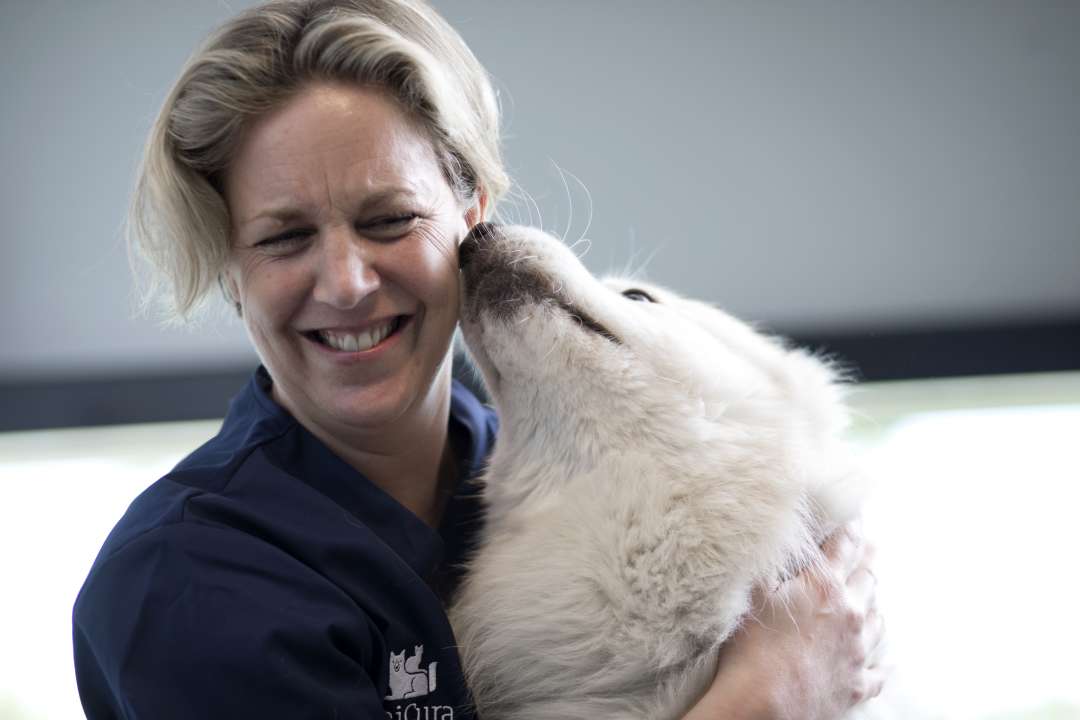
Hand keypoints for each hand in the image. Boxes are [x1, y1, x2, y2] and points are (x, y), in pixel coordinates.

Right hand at [684, 522, 887, 719]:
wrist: (762, 706)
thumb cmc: (751, 649)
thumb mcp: (752, 594)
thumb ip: (766, 563)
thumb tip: (769, 535)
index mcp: (824, 587)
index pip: (845, 544)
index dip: (851, 525)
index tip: (855, 512)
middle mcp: (851, 614)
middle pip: (869, 577)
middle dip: (867, 558)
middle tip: (869, 546)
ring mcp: (858, 652)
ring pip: (879, 620)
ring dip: (874, 604)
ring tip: (871, 595)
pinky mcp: (856, 684)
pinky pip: (880, 669)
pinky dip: (883, 660)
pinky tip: (888, 658)